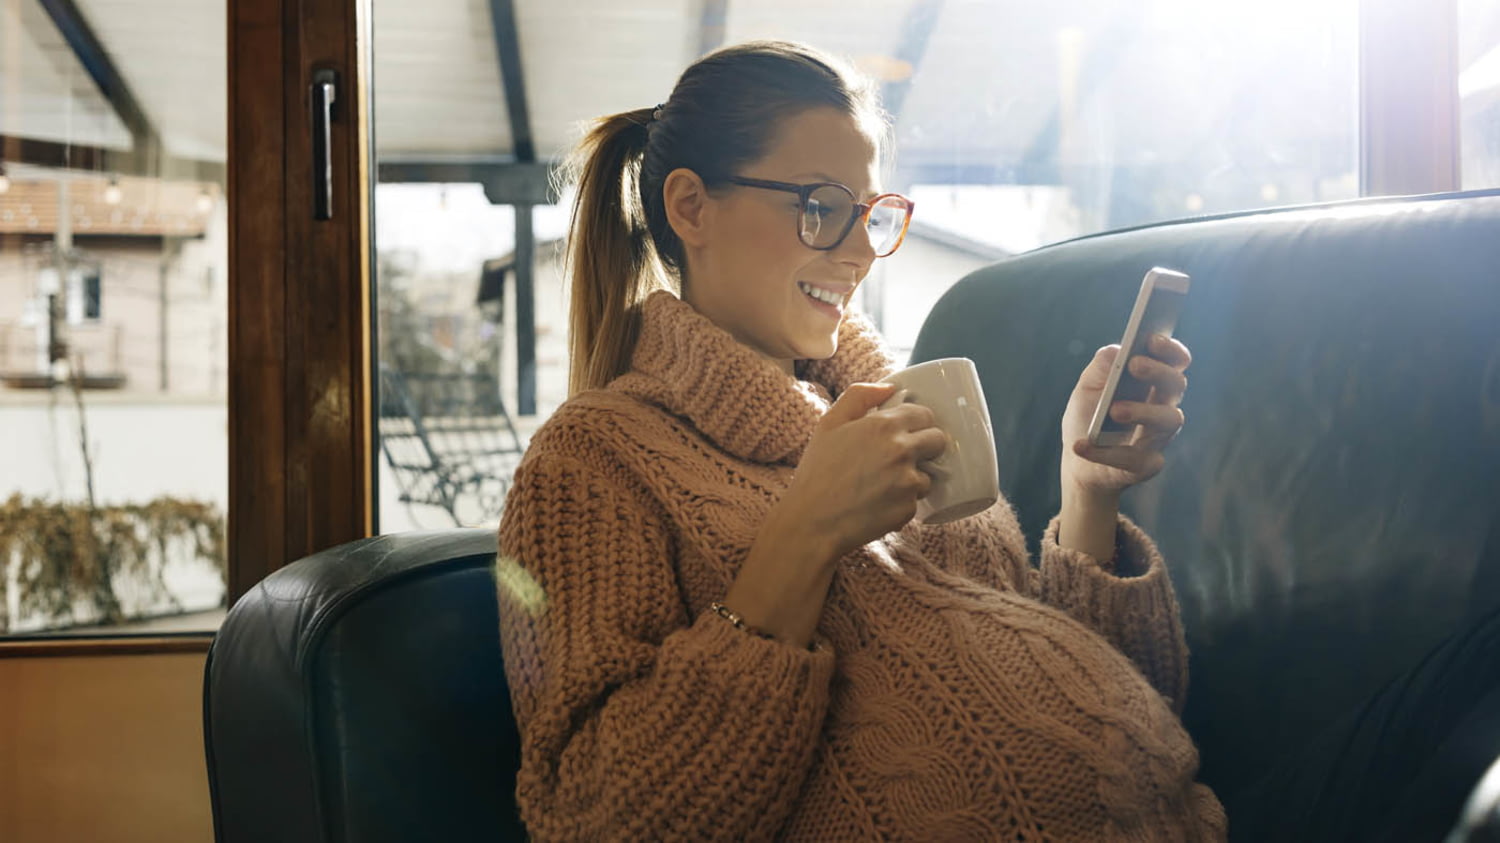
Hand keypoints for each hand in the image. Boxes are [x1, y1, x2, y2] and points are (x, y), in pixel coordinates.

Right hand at [779, 382, 948, 560]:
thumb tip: (889, 387)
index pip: (925, 415)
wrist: (811, 522)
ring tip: (882, 485)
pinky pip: (915, 501)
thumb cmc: (817, 473)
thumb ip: (858, 396)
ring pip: (928, 474)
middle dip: (926, 447)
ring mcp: (908, 481)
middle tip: (902, 458)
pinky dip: (902, 502)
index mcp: (883, 425)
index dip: (917, 422)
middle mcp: (901, 451)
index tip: (907, 431)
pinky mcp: (908, 509)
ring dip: (913, 478)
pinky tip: (878, 504)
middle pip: (938, 441)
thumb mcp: (828, 424)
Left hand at [1060, 334, 1191, 499]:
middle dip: (1157, 371)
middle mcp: (1163, 407)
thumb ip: (1101, 367)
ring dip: (1141, 411)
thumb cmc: (1089, 417)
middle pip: (1176, 384)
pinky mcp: (1147, 465)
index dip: (1170, 349)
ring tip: (1114, 410)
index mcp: (1152, 383)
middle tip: (1134, 364)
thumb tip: (1117, 350)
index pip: (1175, 361)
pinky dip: (1104, 453)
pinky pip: (1133, 459)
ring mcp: (1159, 437)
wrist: (1078, 463)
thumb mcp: (1087, 388)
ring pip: (1169, 420)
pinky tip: (1080, 445)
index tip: (1152, 338)